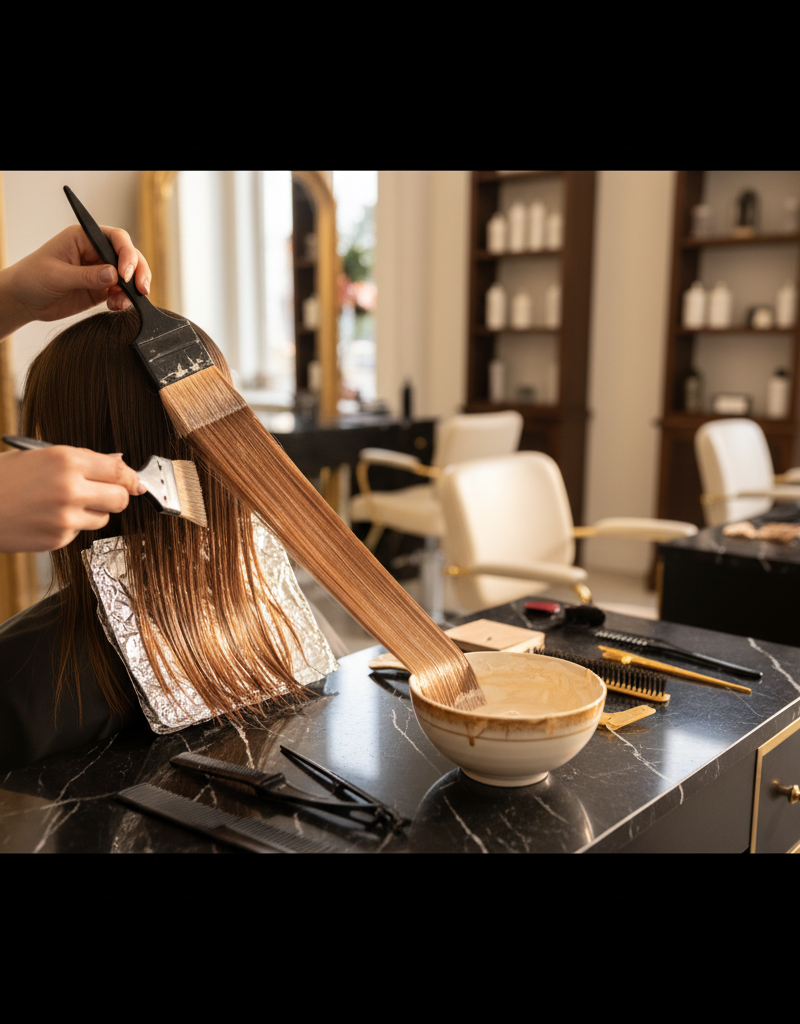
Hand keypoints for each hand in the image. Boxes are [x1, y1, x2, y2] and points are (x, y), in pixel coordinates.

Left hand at [0, 225, 151, 337]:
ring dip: (133, 290)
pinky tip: (116, 307)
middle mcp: (95, 252)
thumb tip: (114, 275)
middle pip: (128, 256)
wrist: (23, 301)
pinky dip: (125, 301)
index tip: (126, 274)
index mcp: (83, 238)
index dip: (127, 254)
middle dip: (139, 272)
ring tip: (124, 302)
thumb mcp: (58, 276)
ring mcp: (100, 271)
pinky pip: (122, 293)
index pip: (115, 239)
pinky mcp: (101, 290)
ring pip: (129, 276)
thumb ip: (87, 276)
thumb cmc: (32, 279)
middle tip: (140, 289)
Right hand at [0, 446, 145, 552]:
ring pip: (103, 518)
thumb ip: (80, 460)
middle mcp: (70, 489)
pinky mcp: (57, 539)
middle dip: (116, 497)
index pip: (120, 471)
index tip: (135, 482)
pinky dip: (69, 527)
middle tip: (104, 494)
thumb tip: (117, 463)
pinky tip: (45, 517)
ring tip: (62, 504)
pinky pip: (79, 533)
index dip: (131, 478)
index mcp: (67, 460)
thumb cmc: (2, 477)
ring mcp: (65, 518)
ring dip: (92, 513)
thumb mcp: (38, 456)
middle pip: (121, 498)